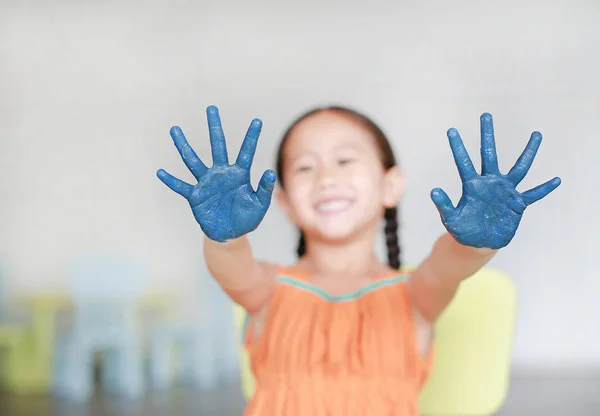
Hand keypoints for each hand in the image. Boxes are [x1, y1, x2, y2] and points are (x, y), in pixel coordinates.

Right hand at [157, 106, 275, 241]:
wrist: (230, 234)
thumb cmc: (246, 218)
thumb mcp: (259, 205)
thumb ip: (264, 189)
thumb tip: (270, 172)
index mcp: (239, 174)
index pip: (246, 152)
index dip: (252, 137)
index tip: (258, 120)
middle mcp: (221, 173)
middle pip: (218, 146)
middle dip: (215, 127)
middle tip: (212, 108)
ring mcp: (207, 183)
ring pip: (193, 160)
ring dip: (184, 146)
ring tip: (174, 130)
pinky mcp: (196, 196)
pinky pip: (182, 186)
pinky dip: (172, 180)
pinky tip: (161, 172)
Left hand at [431, 113, 560, 248]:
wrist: (478, 244)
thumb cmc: (463, 231)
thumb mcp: (451, 219)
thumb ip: (444, 205)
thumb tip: (434, 190)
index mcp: (472, 185)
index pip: (464, 162)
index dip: (458, 146)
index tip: (450, 130)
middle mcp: (489, 183)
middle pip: (489, 154)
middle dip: (487, 135)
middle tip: (485, 115)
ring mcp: (505, 191)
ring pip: (519, 168)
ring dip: (528, 152)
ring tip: (536, 134)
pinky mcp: (517, 204)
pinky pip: (533, 194)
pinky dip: (544, 188)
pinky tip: (556, 180)